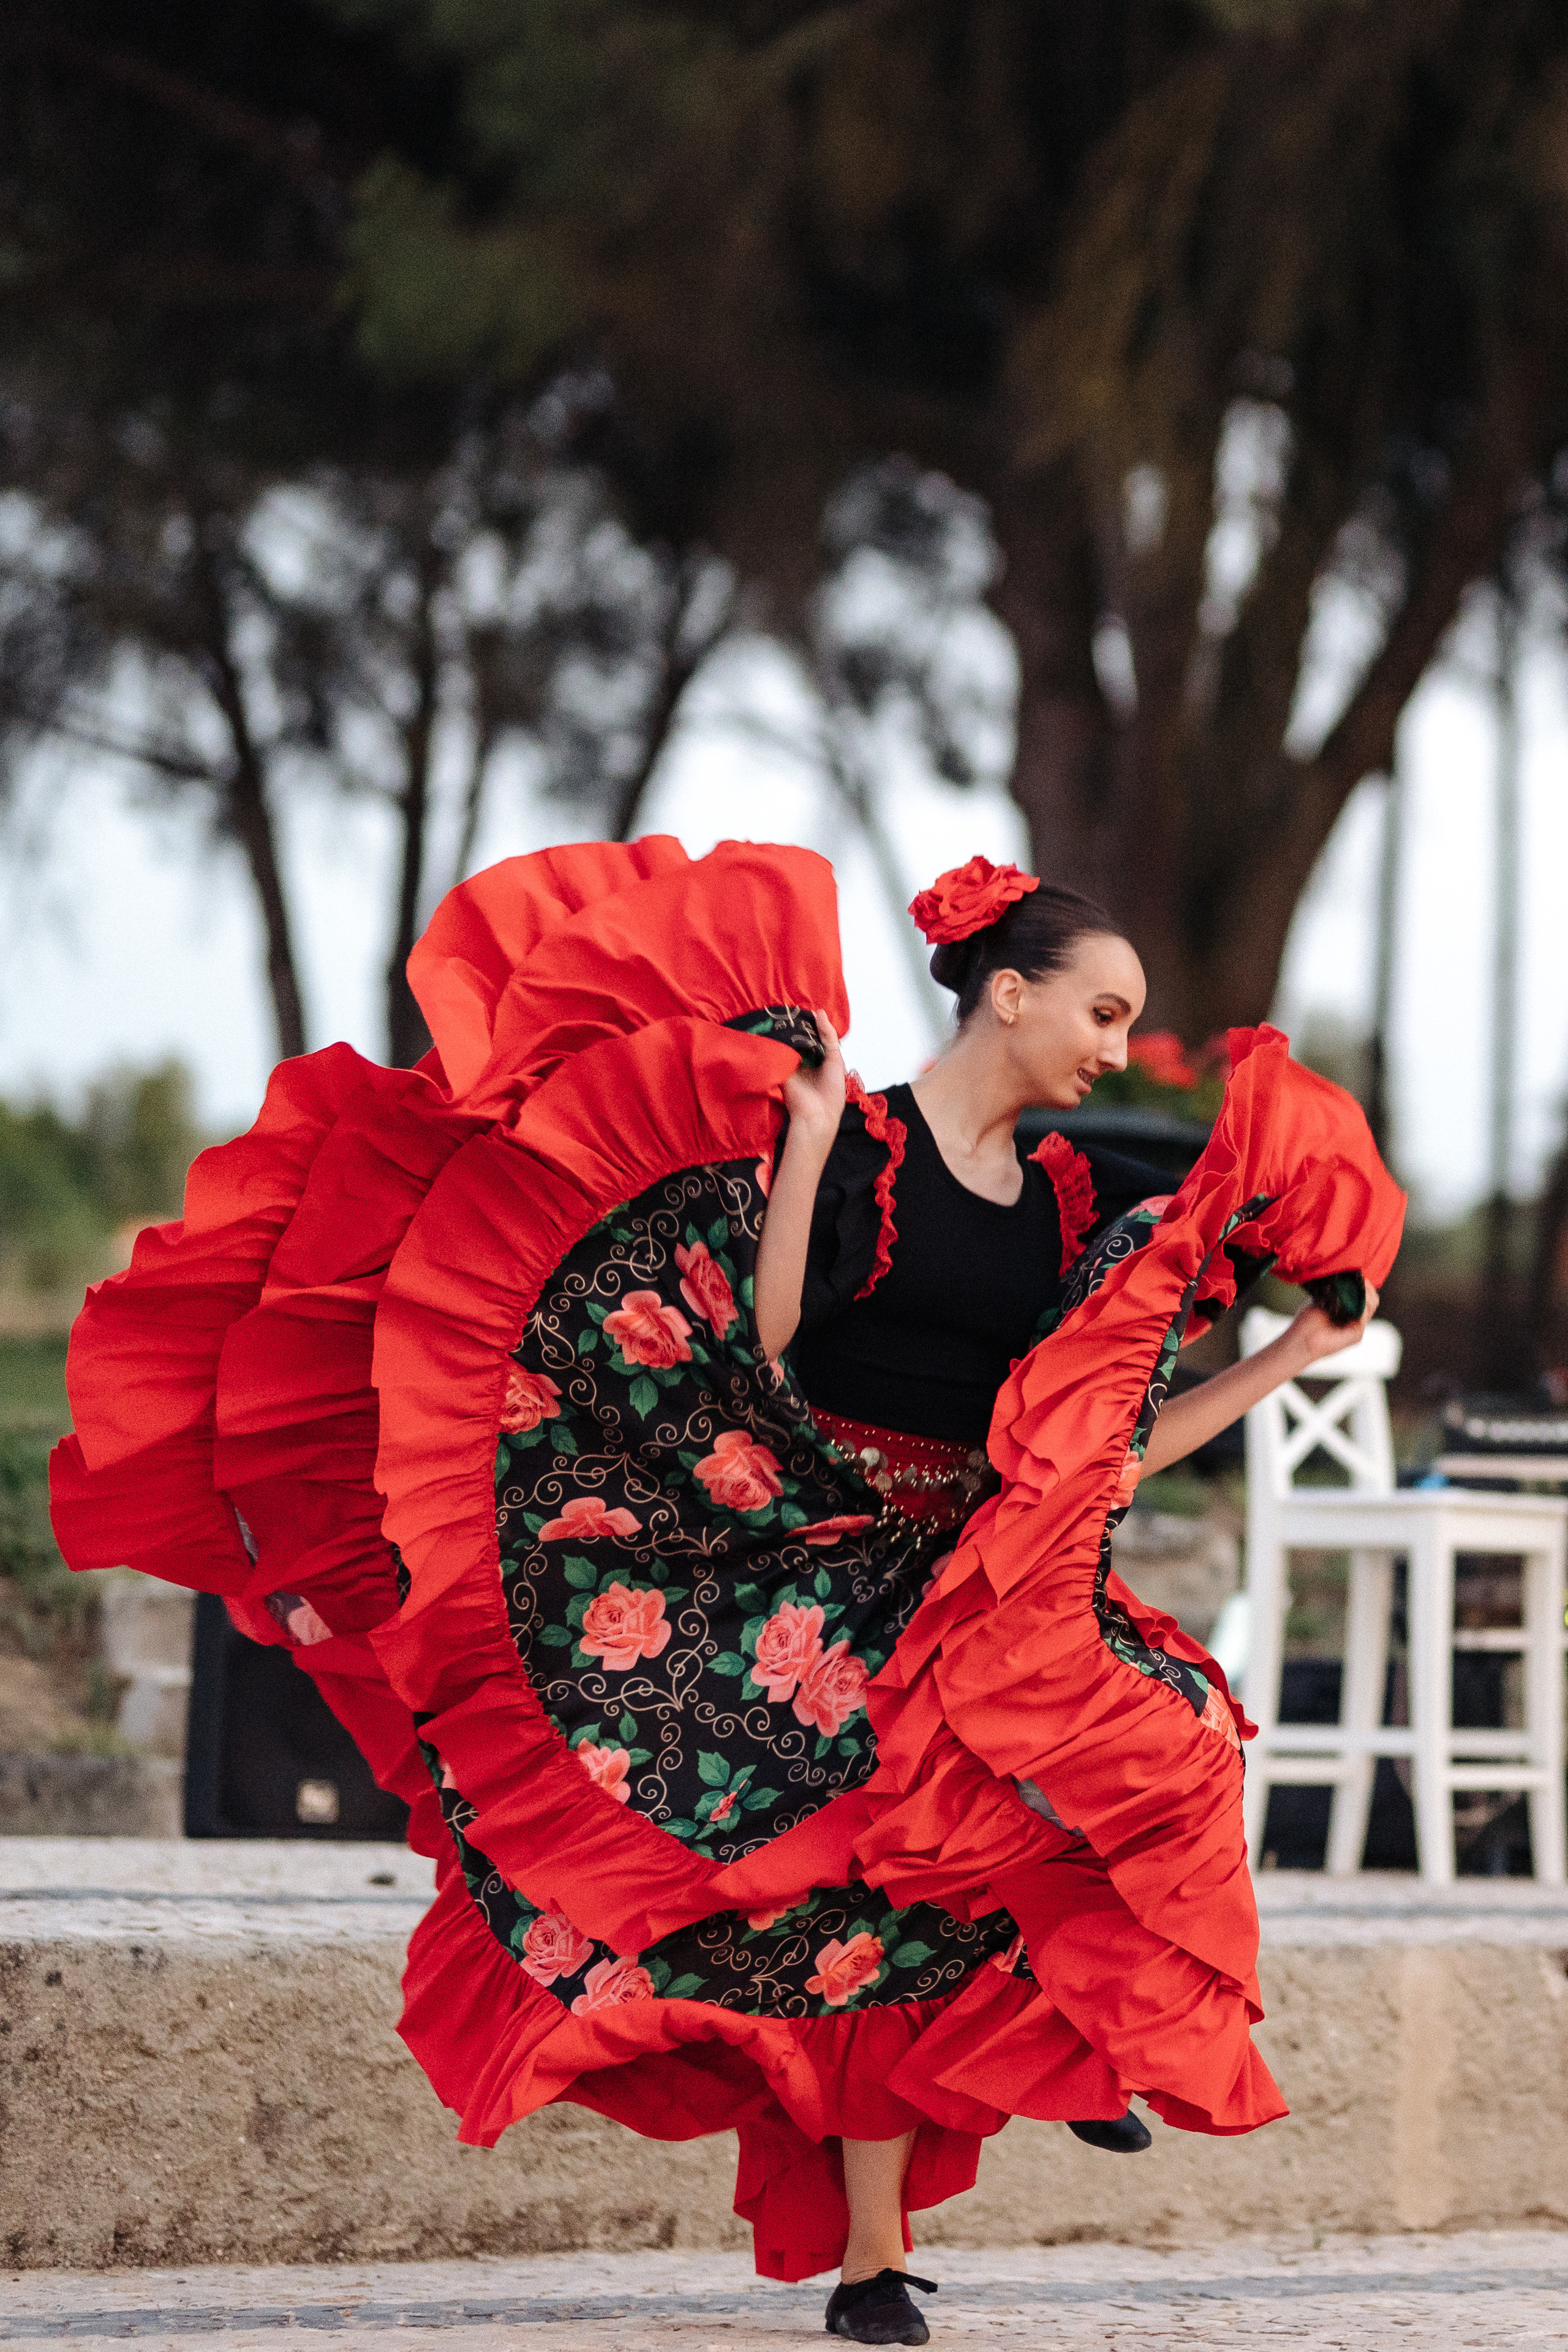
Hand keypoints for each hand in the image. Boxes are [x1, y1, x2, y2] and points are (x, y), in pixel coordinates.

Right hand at [781, 1009, 845, 1151]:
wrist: (817, 1115)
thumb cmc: (831, 1092)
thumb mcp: (835, 1060)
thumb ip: (829, 1036)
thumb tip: (819, 1012)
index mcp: (819, 1060)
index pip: (813, 1038)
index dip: (811, 1025)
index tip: (808, 1010)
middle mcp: (804, 1061)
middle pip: (799, 1039)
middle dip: (798, 1026)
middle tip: (794, 1008)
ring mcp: (791, 1064)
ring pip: (788, 1043)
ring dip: (787, 1031)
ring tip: (786, 1013)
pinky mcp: (780, 1067)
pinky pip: (778, 1050)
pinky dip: (778, 1040)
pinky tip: (778, 1026)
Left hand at [1289, 1279, 1379, 1367]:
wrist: (1301, 1340)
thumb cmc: (1307, 1321)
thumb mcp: (1321, 1300)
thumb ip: (1334, 1291)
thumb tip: (1341, 1274)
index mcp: (1348, 1311)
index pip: (1365, 1295)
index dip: (1364, 1284)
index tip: (1358, 1274)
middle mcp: (1355, 1319)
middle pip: (1372, 1300)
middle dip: (1367, 1287)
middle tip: (1360, 1279)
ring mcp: (1357, 1328)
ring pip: (1371, 1306)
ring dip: (1365, 1294)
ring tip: (1357, 1286)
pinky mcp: (1356, 1336)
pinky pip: (1364, 1317)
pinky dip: (1360, 1306)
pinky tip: (1352, 1299)